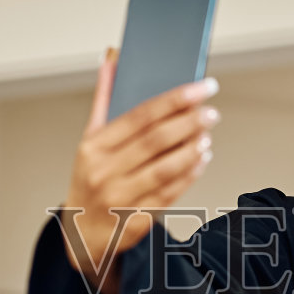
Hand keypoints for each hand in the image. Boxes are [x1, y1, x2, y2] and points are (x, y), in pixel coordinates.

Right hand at [59, 48, 219, 293]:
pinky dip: (190, 173)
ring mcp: (121, 198)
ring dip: (192, 148)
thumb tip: (112, 59)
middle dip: (189, 122)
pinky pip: (171, 192)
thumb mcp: (89, 140)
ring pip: (166, 168)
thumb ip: (104, 100)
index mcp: (94, 147)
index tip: (201, 87)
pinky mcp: (137, 218)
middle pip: (156, 140)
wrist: (82, 233)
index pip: (140, 115)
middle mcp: (105, 171)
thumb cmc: (90, 179)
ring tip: (207, 133)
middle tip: (211, 111)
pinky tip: (202, 158)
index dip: (175, 99)